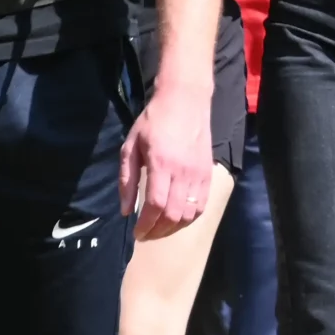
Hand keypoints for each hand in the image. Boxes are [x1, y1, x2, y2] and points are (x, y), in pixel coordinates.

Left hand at [121, 79, 214, 241]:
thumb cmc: (154, 120)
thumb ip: (127, 179)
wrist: (185, 100)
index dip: (146, 225)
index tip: (137, 233)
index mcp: (161, 164)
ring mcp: (199, 174)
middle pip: (174, 214)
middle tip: (146, 234)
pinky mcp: (208, 174)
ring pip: (189, 214)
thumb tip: (126, 210)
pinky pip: (201, 205)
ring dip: (174, 227)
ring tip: (160, 229)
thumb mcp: (131, 145)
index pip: (156, 205)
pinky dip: (189, 218)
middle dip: (158, 231)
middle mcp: (183, 172)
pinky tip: (177, 219)